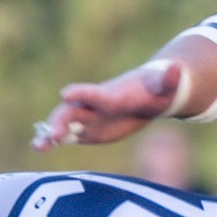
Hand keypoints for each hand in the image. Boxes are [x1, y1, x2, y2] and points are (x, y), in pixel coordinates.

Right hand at [33, 60, 184, 149]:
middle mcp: (96, 104)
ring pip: (66, 123)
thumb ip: (169, 80)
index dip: (83, 94)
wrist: (149, 94)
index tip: (65, 94)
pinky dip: (53, 140)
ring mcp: (89, 117)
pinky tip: (39, 147)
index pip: (97, 95)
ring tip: (38, 145)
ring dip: (51, 132)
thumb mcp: (167, 85)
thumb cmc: (159, 89)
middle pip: (75, 111)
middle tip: (52, 134)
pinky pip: (68, 135)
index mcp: (114, 95)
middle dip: (62, 121)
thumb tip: (178, 70)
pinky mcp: (88, 129)